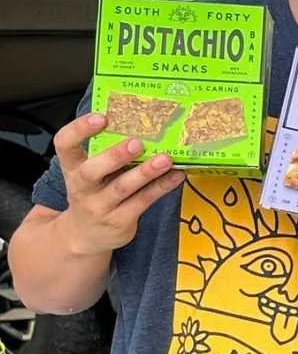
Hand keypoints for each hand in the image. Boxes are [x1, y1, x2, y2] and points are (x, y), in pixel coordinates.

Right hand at [52, 110, 184, 252]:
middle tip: (136, 143)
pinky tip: (177, 175)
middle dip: (114, 157)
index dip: (79, 129)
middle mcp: (83, 187)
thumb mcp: (89, 172)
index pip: (64, 144)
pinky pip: (144, 201)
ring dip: (145, 173)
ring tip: (165, 159)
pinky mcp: (120, 220)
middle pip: (91, 171)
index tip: (101, 117)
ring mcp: (100, 206)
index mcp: (73, 168)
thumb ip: (105, 152)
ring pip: (122, 188)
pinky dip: (162, 187)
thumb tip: (141, 122)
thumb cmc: (93, 192)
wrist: (85, 236)